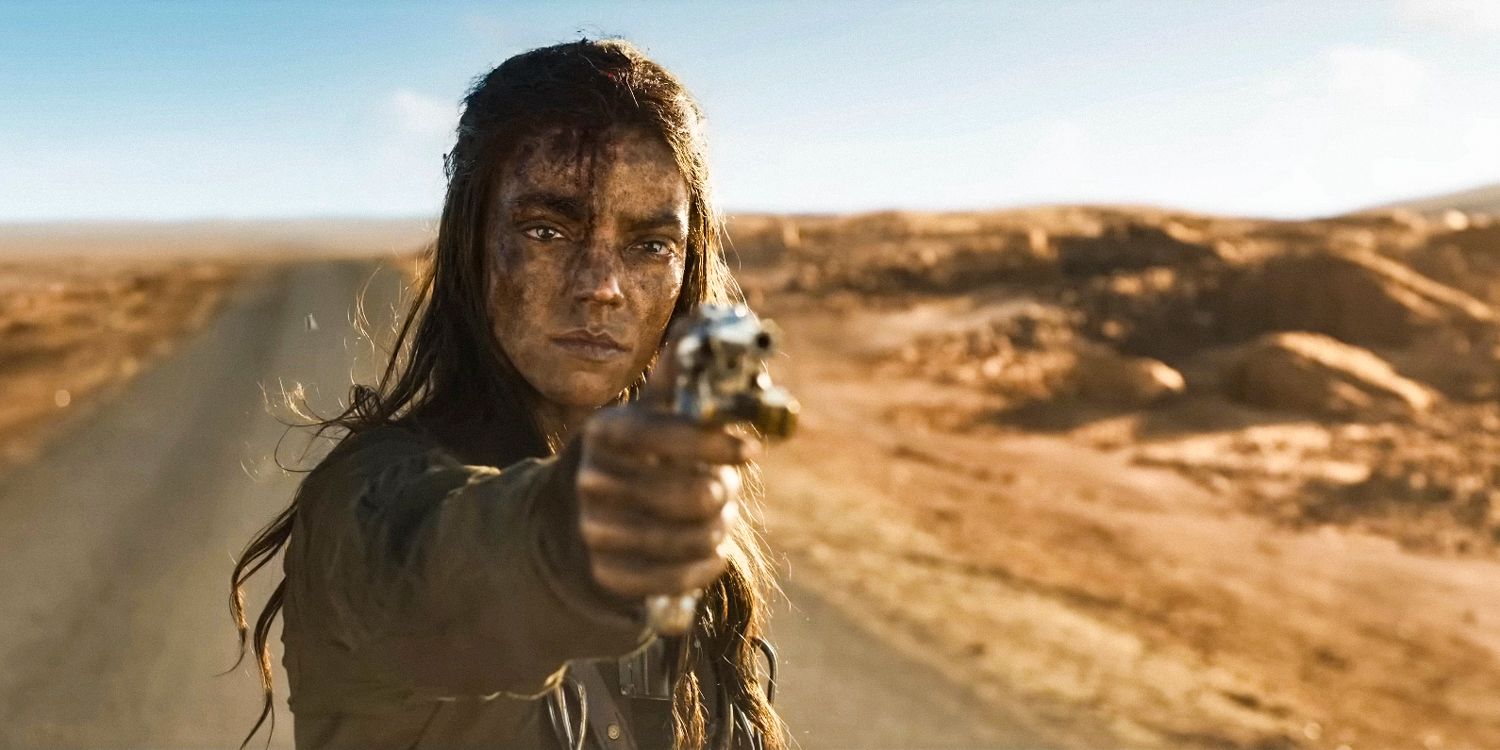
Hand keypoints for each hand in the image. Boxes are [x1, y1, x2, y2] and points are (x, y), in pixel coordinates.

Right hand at [575, 357, 757, 599]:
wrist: (580, 520)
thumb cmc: (636, 456)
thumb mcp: (650, 411)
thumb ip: (679, 374)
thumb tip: (708, 319)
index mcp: (606, 431)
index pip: (663, 433)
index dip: (713, 442)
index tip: (751, 450)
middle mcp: (593, 480)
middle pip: (690, 494)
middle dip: (722, 494)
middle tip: (727, 491)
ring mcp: (596, 530)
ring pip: (691, 537)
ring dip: (717, 529)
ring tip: (717, 520)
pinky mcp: (607, 574)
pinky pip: (677, 577)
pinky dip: (703, 566)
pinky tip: (708, 551)